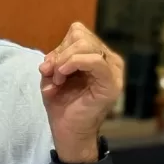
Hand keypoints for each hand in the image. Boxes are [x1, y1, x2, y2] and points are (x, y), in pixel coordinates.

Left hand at [39, 22, 123, 162]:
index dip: (60, 46)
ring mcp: (113, 71)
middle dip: (59, 54)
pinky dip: (72, 63)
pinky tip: (62, 77)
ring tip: (57, 80)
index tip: (50, 66)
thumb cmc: (62, 103)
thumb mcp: (52, 75)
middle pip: (81, 36)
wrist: (68, 131)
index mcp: (97, 56)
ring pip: (86, 45)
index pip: (78, 32)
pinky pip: (94, 60)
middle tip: (51, 74)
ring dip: (63, 61)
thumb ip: (53, 60)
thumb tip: (50, 59)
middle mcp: (109, 60)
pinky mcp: (111, 83)